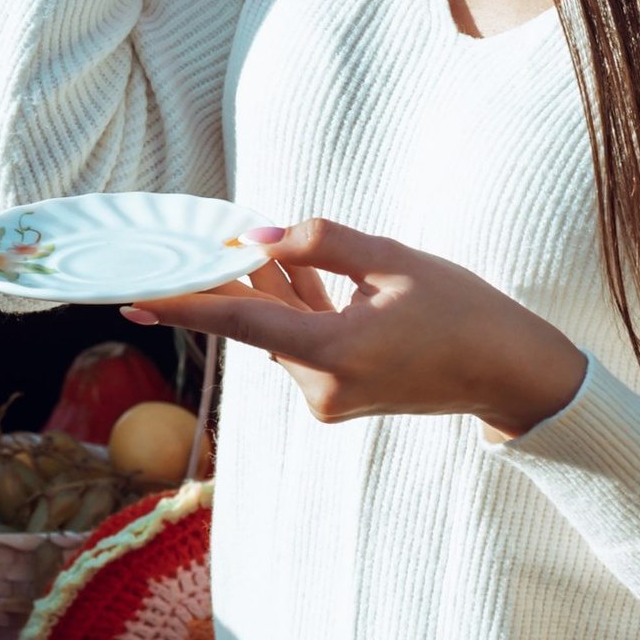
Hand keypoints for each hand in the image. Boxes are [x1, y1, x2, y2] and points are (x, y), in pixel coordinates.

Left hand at [130, 219, 587, 437]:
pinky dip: (301, 313)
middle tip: (208, 243)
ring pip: (281, 334)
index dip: (184, 307)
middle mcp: (321, 388)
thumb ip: (319, 243)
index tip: (133, 301)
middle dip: (238, 282)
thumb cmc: (460, 308)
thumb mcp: (391, 259)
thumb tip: (256, 239)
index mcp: (334, 352)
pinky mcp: (337, 400)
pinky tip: (307, 281)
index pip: (241, 325)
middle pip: (259, 325)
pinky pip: (302, 346)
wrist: (507, 371)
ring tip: (281, 252)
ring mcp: (328, 400)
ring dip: (276, 293)